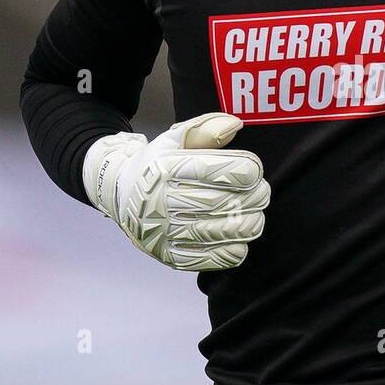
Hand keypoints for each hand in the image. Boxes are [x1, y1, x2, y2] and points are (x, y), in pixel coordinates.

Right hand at [82, 111, 269, 269]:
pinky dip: (232, 251)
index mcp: (163, 169)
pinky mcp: (166, 255)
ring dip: (248, 225)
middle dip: (252, 198)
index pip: (211, 171)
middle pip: (219, 202)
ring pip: (217, 232)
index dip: (243, 171)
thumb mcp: (175, 140)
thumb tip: (236, 125)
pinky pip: (207, 259)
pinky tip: (240, 240)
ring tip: (256, 216)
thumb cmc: (157, 164)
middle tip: (263, 194)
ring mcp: (161, 232)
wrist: (120, 194)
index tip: (256, 171)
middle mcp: (159, 202)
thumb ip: (206, 129)